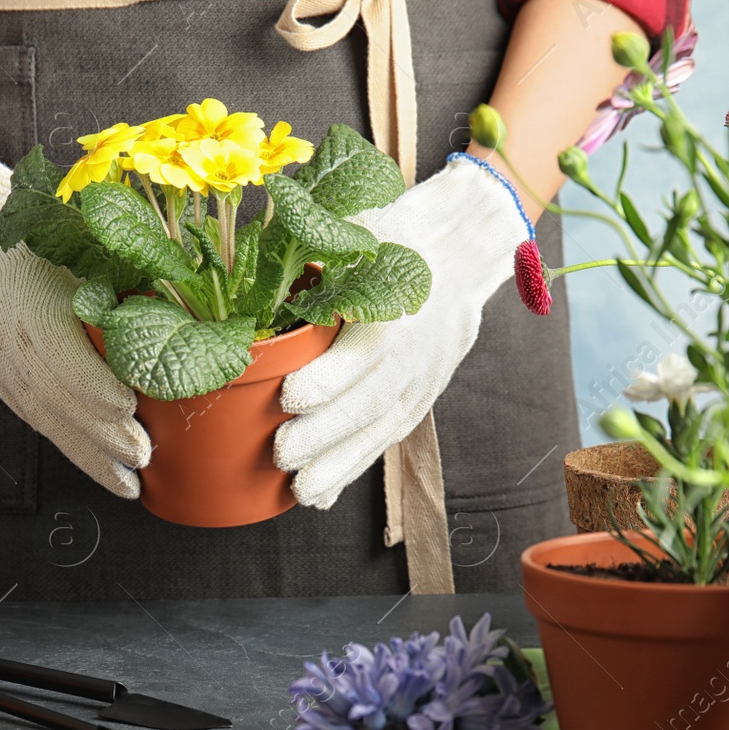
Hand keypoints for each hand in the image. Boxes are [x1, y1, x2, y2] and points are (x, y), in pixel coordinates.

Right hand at [0, 139, 150, 496]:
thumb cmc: (38, 241)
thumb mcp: (76, 242)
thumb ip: (119, 271)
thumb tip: (182, 293)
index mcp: (27, 300)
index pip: (58, 356)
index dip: (93, 387)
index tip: (129, 407)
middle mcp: (7, 342)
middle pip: (55, 398)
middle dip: (101, 434)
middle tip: (143, 456)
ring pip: (46, 421)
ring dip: (89, 456)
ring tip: (129, 484)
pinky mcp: (1, 385)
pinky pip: (39, 423)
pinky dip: (73, 449)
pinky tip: (103, 469)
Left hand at [274, 156, 532, 507]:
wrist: (463, 255)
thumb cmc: (399, 240)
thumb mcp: (364, 234)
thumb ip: (324, 257)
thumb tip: (265, 265)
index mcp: (396, 313)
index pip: (362, 354)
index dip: (326, 380)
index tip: (287, 397)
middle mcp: (411, 356)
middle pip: (368, 404)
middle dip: (323, 435)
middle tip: (281, 453)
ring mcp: (418, 385)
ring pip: (377, 433)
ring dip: (337, 466)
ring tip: (299, 491)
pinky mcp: (416, 402)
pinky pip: (383, 441)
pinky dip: (352, 469)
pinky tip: (322, 495)